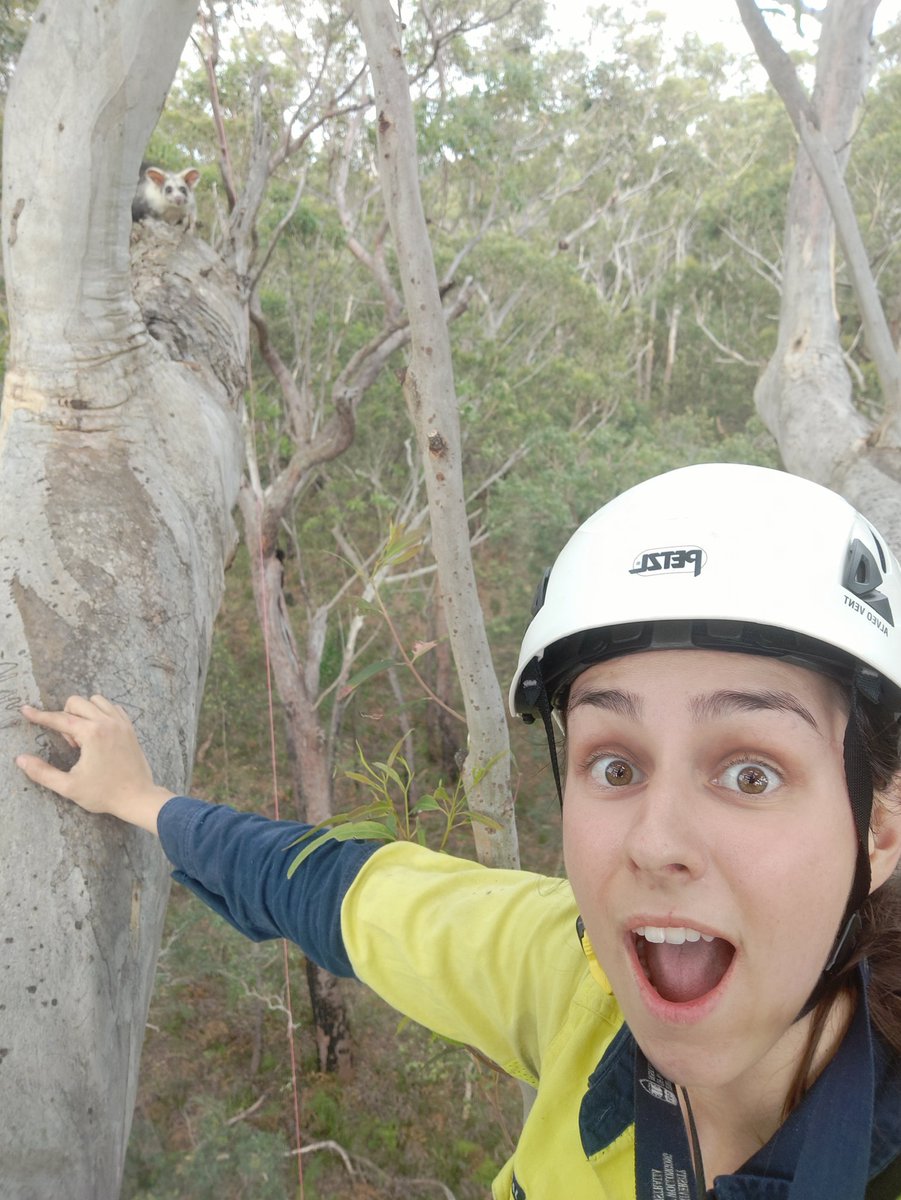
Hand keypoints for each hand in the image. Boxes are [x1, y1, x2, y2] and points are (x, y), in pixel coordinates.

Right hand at [17, 695, 175, 833]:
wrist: (137, 797)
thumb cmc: (103, 793)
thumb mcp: (69, 787)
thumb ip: (42, 773)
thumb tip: (21, 759)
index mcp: (92, 734)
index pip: (59, 719)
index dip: (40, 716)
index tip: (26, 710)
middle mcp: (107, 722)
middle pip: (76, 702)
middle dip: (66, 717)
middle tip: (72, 744)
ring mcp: (121, 723)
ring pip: (95, 700)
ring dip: (83, 712)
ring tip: (85, 738)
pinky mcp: (130, 727)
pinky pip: (112, 707)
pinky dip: (100, 713)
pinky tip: (98, 733)